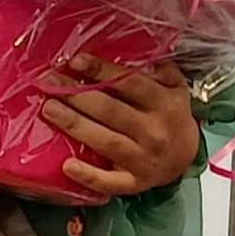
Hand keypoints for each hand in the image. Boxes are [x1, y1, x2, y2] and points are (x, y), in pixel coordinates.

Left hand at [40, 53, 201, 199]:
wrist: (185, 158)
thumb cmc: (170, 116)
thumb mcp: (175, 87)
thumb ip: (159, 69)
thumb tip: (138, 52)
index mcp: (164, 104)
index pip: (130, 84)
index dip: (102, 72)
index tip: (76, 61)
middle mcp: (154, 132)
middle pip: (111, 111)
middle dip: (77, 96)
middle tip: (50, 82)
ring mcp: (144, 159)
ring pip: (106, 142)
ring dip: (75, 126)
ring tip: (49, 109)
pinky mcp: (134, 183)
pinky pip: (110, 182)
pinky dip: (88, 176)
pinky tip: (67, 166)